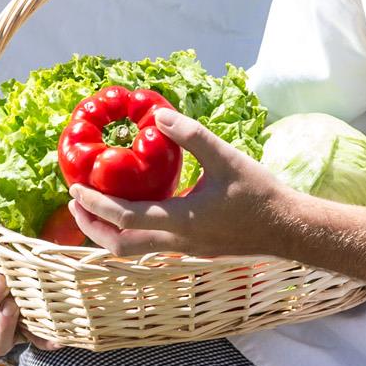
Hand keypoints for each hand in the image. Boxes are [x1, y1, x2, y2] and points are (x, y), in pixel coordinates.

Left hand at [68, 108, 296, 257]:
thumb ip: (192, 136)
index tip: (76, 188)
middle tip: (76, 204)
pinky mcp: (196, 249)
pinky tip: (137, 211)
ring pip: (136, 249)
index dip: (95, 204)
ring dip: (111, 232)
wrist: (289, 229)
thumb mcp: (226, 158)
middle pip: (120, 246)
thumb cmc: (260, 194)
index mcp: (181, 220)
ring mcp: (186, 249)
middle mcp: (178, 241)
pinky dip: (133, 232)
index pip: (124, 217)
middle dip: (92, 227)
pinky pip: (153, 245)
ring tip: (98, 209)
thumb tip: (160, 115)